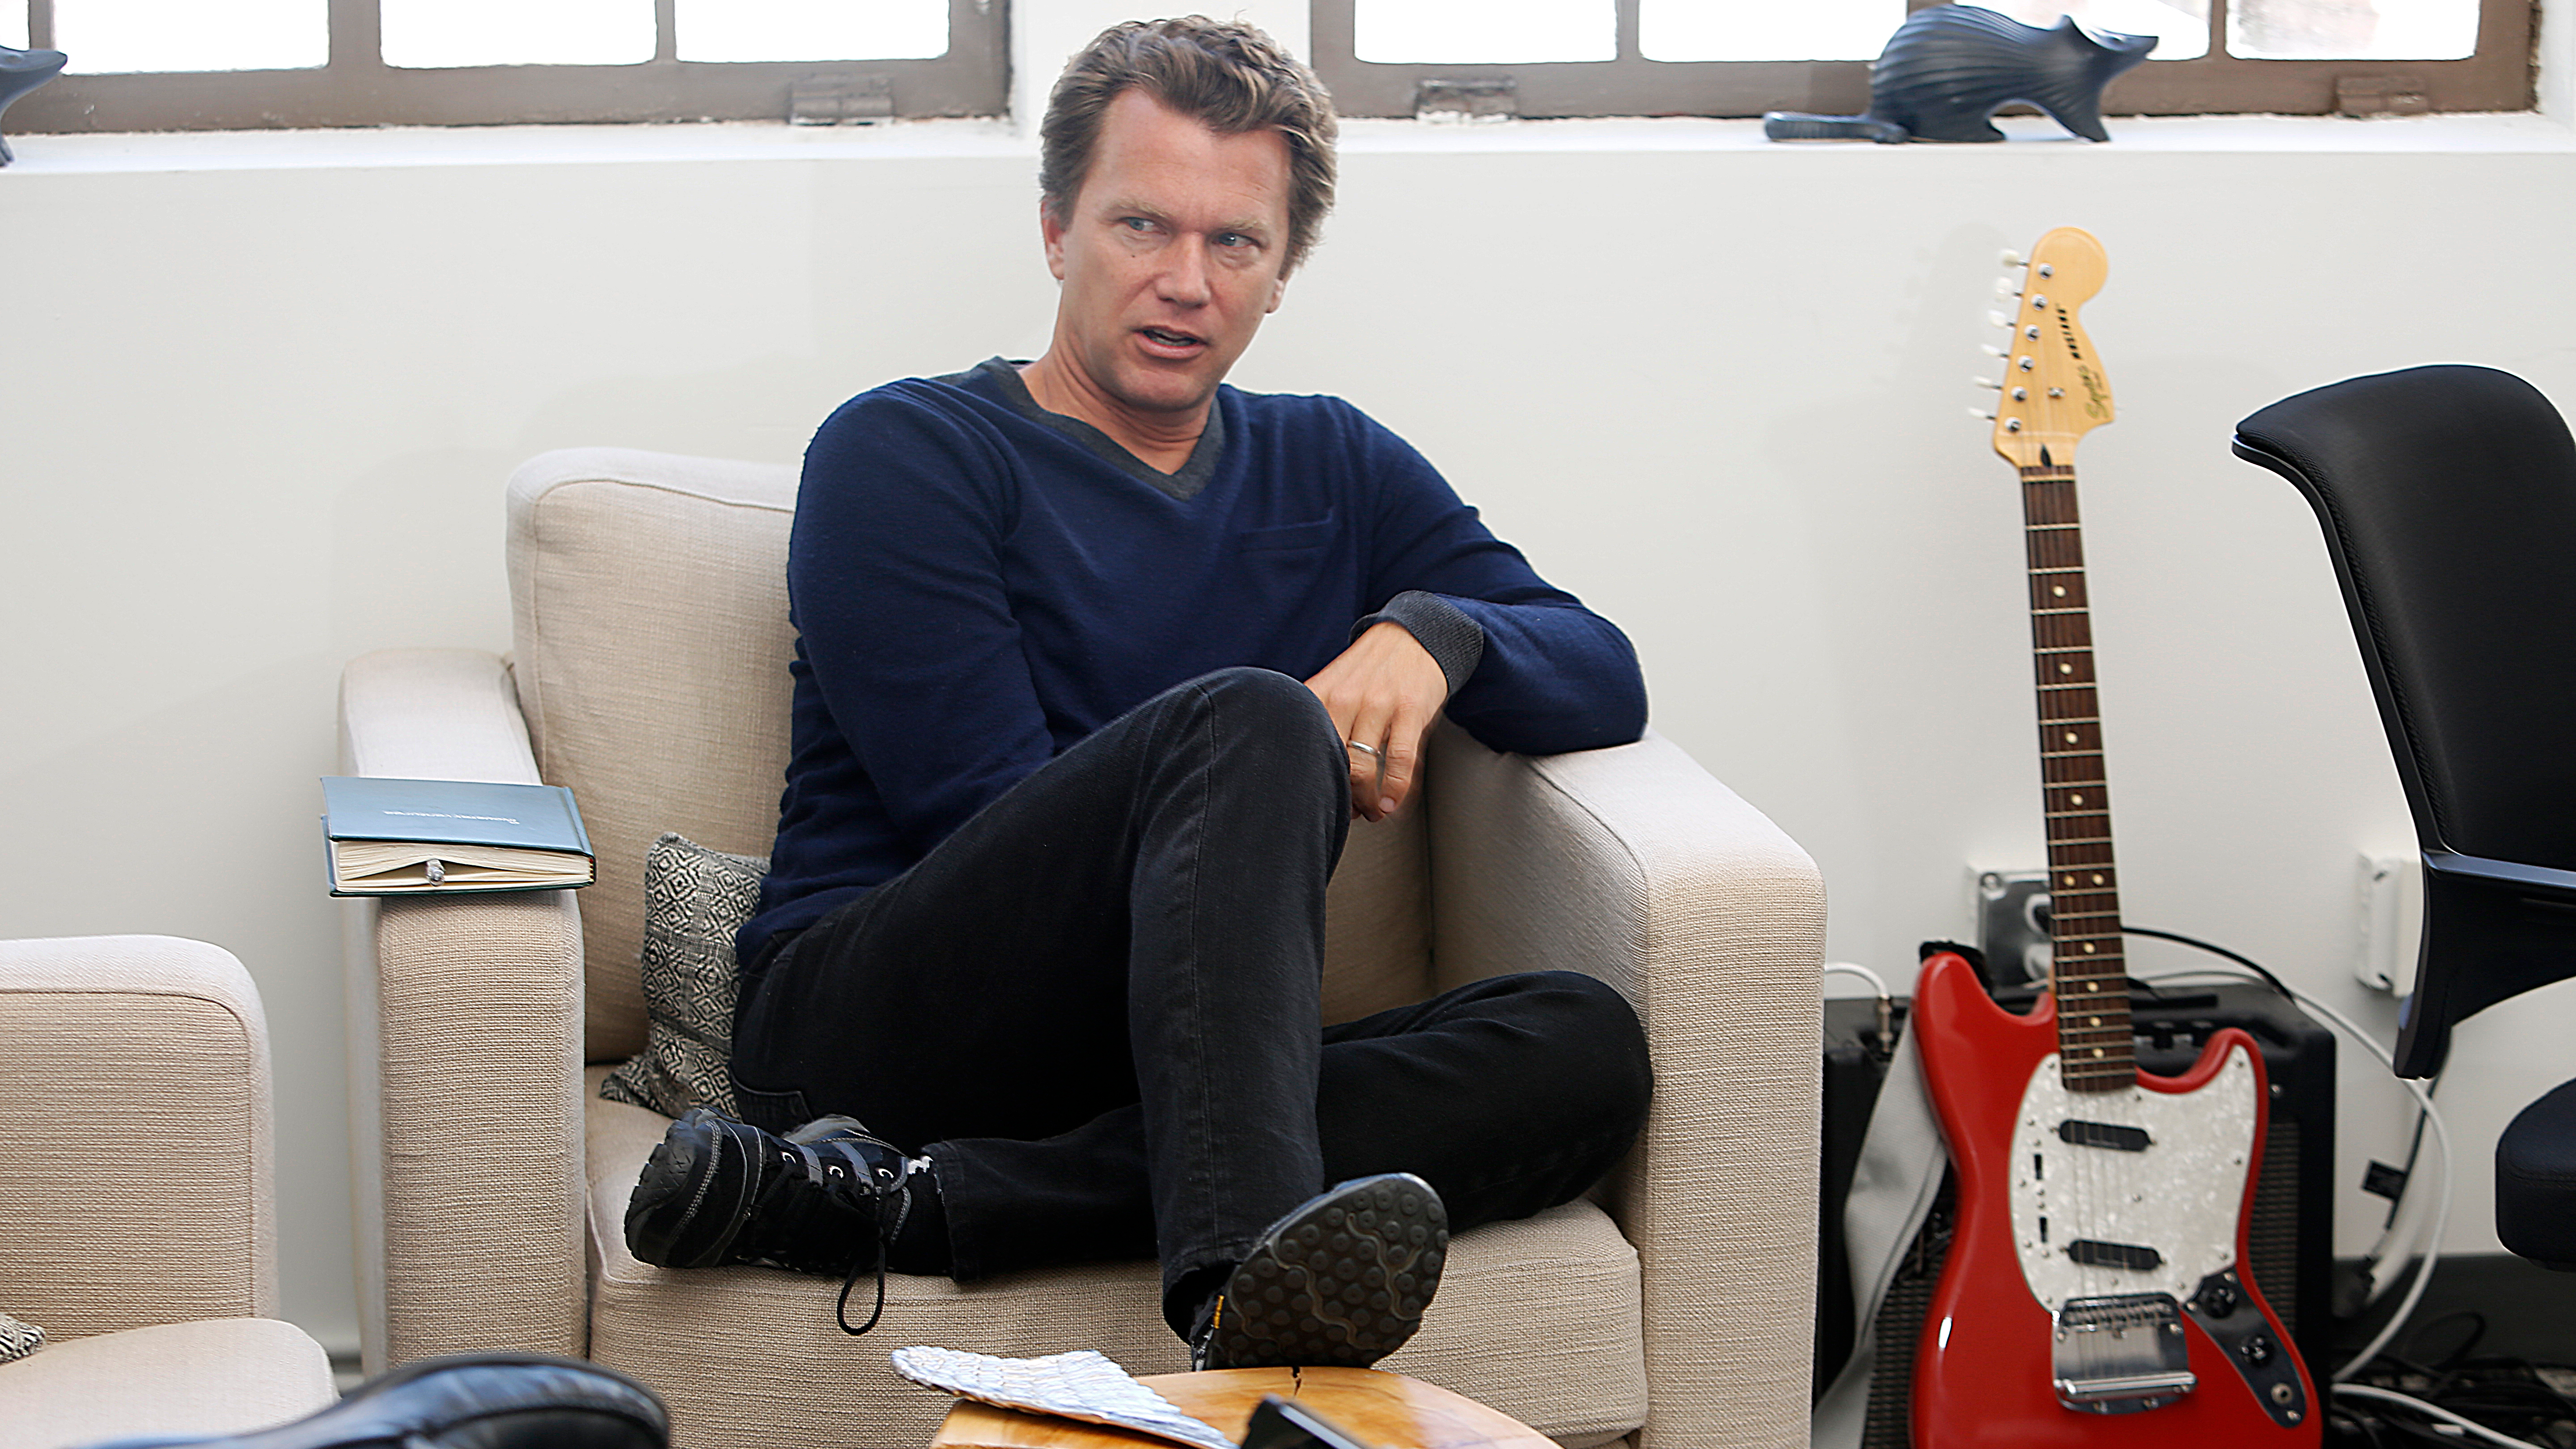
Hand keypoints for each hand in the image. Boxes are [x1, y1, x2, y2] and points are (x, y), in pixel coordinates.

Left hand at [1304, 621, 1447, 821]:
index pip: (1302, 748)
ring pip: (1362, 767)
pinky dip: (1395, 790)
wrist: (1413, 636)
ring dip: (1367, 801)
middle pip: (1330, 763)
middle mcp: (1344, 699)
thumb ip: (1313, 717)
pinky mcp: (1409, 710)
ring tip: (1372, 812)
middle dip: (1338, 797)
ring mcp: (1378, 704)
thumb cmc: (1368, 670)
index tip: (1316, 799)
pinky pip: (1400, 759)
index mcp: (1320, 695)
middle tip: (1348, 812)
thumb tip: (1300, 766)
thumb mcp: (1331, 685)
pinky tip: (1391, 804)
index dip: (1308, 782)